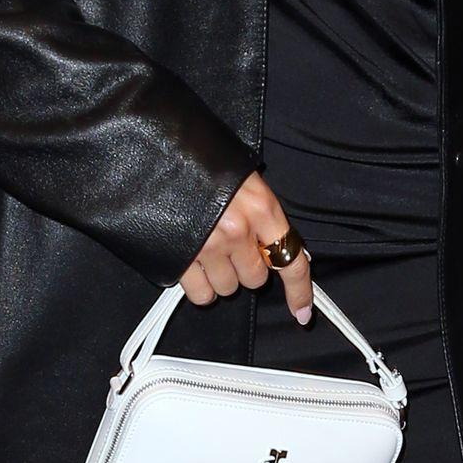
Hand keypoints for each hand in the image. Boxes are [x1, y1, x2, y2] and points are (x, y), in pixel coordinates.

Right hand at [181, 169, 314, 323]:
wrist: (159, 149)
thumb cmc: (203, 159)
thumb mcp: (243, 177)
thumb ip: (262, 214)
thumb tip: (280, 247)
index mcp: (261, 207)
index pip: (292, 260)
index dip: (299, 292)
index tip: (302, 313)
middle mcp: (239, 230)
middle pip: (256, 280)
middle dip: (246, 268)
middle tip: (232, 245)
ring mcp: (209, 246)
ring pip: (228, 288)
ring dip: (221, 275)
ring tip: (208, 247)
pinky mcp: (182, 258)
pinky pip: (202, 294)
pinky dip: (200, 286)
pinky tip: (193, 263)